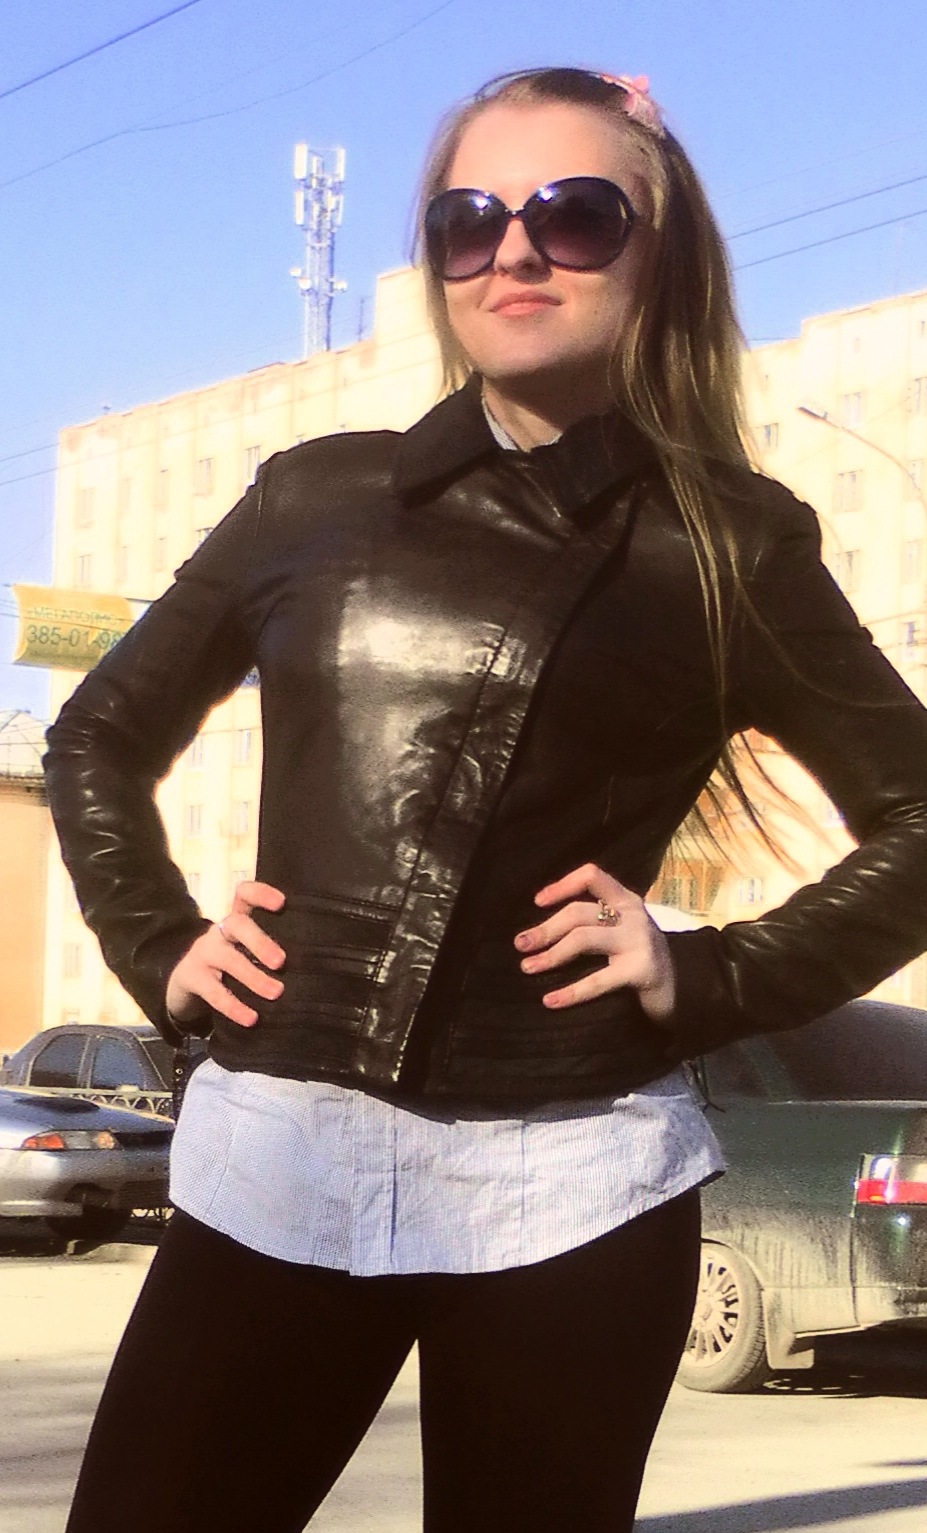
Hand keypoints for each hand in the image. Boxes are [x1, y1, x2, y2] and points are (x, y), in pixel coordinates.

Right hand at [166, 880, 286, 1028]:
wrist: (186, 980)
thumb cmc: (233, 960)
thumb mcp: (246, 946)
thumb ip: (271, 947)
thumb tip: (319, 962)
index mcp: (237, 918)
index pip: (244, 894)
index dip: (261, 894)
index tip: (282, 902)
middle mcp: (220, 931)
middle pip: (237, 925)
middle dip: (260, 941)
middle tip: (281, 962)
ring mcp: (204, 953)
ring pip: (228, 959)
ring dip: (253, 977)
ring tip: (276, 993)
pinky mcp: (192, 978)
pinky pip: (214, 993)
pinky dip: (234, 1006)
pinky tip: (252, 1018)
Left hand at [514, 863, 675, 1023]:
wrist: (685, 990)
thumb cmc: (641, 958)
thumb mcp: (624, 929)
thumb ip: (596, 921)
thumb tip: (541, 929)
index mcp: (626, 900)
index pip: (591, 876)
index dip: (562, 885)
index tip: (537, 902)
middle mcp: (633, 915)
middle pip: (579, 912)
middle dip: (545, 929)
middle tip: (520, 945)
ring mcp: (638, 941)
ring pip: (583, 939)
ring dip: (551, 954)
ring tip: (528, 968)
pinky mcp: (641, 970)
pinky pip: (598, 980)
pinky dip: (571, 992)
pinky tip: (551, 1001)